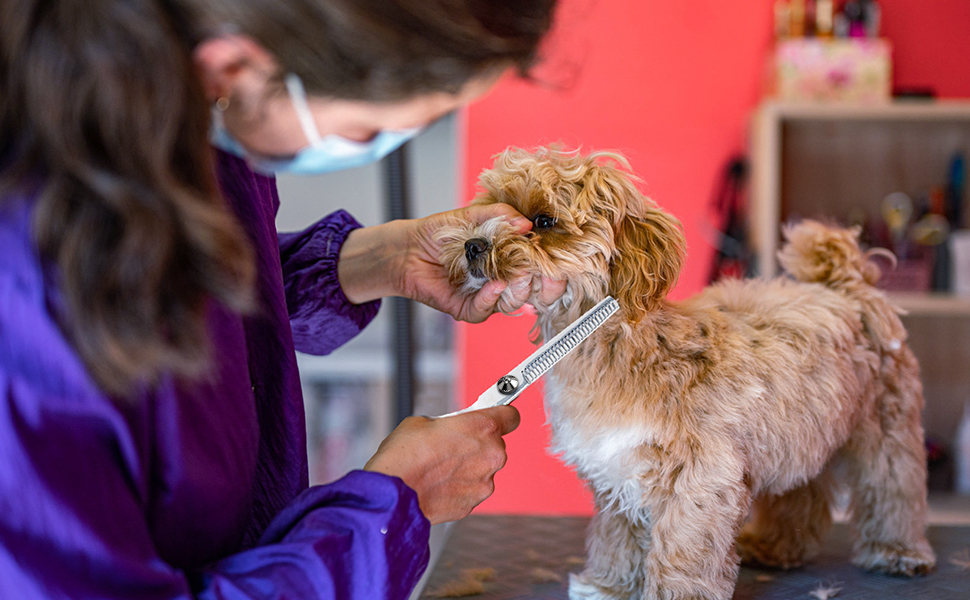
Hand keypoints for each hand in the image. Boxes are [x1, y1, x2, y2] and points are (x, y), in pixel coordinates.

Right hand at [363, 406, 519, 523]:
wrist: (393, 494)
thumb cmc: (404, 456)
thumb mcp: (423, 422)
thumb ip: (449, 424)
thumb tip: (453, 429)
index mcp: (482, 427)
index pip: (511, 415)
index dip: (501, 414)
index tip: (496, 414)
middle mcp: (491, 454)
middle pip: (495, 444)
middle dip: (478, 443)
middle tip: (453, 444)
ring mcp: (485, 481)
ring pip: (484, 468)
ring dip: (469, 466)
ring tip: (440, 468)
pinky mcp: (474, 503)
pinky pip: (472, 489)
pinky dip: (460, 486)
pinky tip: (439, 484)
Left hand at [402, 204, 566, 321]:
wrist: (410, 248)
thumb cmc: (442, 231)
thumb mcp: (474, 215)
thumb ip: (500, 216)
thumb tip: (526, 224)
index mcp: (513, 256)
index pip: (544, 268)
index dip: (555, 268)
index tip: (560, 261)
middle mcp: (505, 279)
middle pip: (537, 292)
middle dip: (545, 286)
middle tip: (544, 274)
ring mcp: (488, 295)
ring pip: (514, 303)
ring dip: (518, 291)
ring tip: (514, 276)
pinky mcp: (469, 308)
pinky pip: (486, 310)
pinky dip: (491, 298)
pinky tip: (492, 285)